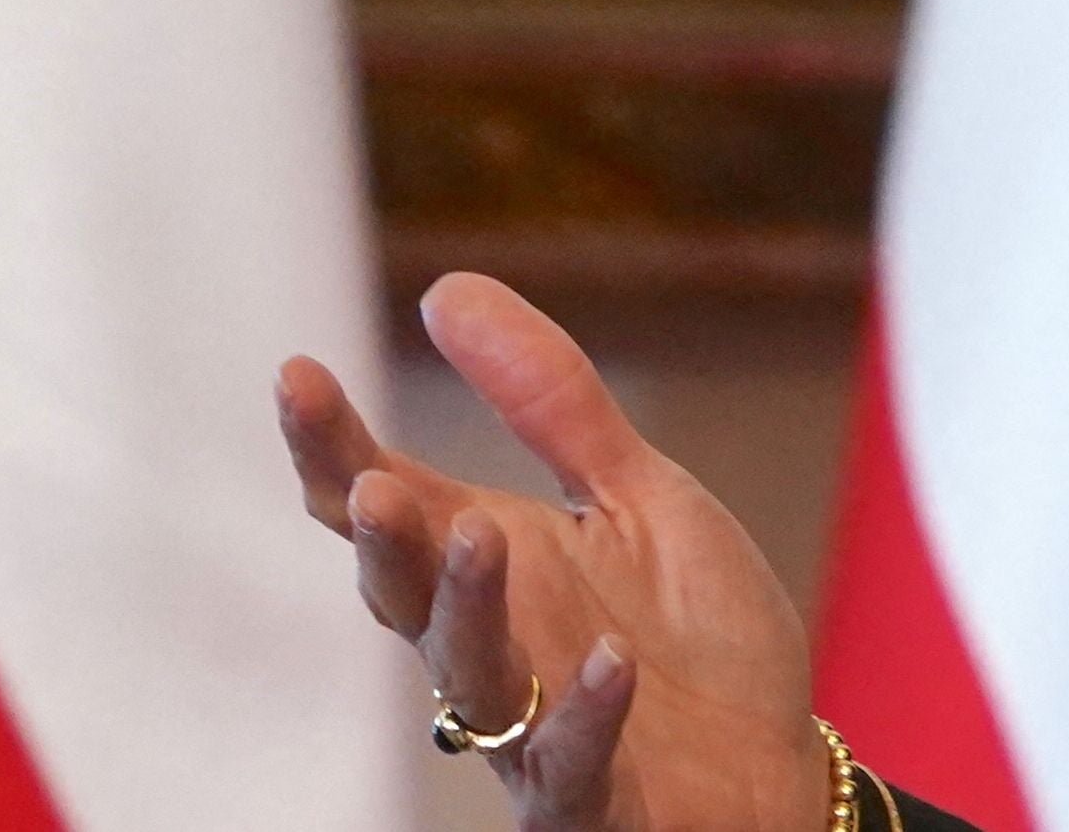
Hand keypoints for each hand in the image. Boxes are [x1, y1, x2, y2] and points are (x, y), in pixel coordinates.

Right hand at [278, 272, 824, 831]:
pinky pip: (576, 760)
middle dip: (389, 540)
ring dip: (470, 610)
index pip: (389, 505)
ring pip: (475, 675)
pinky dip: (588, 713)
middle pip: (409, 595)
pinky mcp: (597, 797)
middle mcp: (496, 646)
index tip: (296, 374)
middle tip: (374, 483)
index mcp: (494, 566)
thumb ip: (548, 401)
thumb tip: (445, 287)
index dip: (334, 448)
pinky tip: (611, 661)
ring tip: (479, 533)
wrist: (771, 767)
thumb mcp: (636, 492)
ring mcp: (536, 729)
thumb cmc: (690, 632)